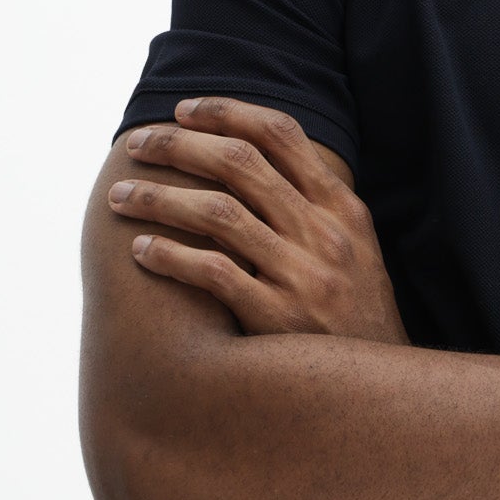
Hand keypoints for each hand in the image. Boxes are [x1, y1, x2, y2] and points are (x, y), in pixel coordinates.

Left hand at [107, 96, 410, 343]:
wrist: (380, 388)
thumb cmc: (356, 313)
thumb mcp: (357, 248)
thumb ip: (316, 204)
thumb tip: (256, 159)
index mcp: (342, 208)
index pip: (281, 134)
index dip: (227, 113)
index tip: (184, 111)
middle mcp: (324, 233)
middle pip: (240, 164)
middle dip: (177, 146)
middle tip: (135, 144)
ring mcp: (303, 276)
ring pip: (216, 213)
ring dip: (157, 198)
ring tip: (119, 196)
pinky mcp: (277, 319)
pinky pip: (212, 274)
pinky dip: (169, 256)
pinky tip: (140, 250)